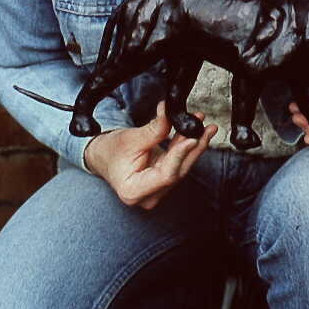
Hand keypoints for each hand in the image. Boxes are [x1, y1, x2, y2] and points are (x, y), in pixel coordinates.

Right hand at [84, 101, 216, 208]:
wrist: (102, 156)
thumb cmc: (110, 151)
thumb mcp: (130, 139)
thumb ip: (153, 130)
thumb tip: (170, 113)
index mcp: (134, 191)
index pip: (165, 175)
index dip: (180, 156)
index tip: (191, 138)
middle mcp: (149, 195)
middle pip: (178, 171)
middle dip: (194, 147)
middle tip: (206, 129)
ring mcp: (158, 189)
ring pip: (182, 166)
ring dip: (194, 144)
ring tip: (205, 126)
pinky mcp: (164, 179)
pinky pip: (179, 162)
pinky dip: (187, 146)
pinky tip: (198, 132)